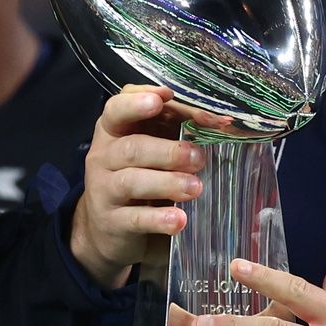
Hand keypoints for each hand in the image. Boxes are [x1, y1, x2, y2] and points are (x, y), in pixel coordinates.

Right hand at [69, 86, 222, 288]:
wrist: (109, 227)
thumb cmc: (139, 174)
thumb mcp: (152, 146)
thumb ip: (176, 128)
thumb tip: (221, 122)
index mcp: (113, 130)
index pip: (117, 109)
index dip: (137, 102)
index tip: (163, 99)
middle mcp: (104, 157)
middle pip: (131, 148)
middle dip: (168, 151)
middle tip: (199, 157)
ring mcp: (105, 190)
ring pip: (131, 182)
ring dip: (167, 183)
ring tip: (195, 188)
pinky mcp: (113, 222)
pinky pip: (135, 219)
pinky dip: (158, 219)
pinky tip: (179, 220)